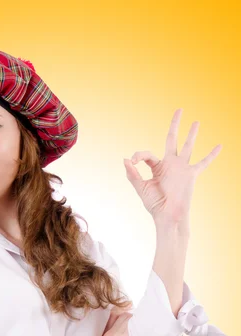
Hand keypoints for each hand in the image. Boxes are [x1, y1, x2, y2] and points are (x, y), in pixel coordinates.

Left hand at [123, 108, 221, 225]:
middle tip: (179, 110)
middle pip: (172, 139)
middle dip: (175, 125)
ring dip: (192, 134)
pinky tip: (219, 146)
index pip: (148, 154)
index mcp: (157, 167)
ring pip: (188, 146)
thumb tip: (126, 159)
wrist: (167, 216)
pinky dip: (211, 155)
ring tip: (196, 122)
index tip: (133, 161)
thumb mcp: (141, 188)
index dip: (139, 155)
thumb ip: (133, 174)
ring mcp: (181, 168)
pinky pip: (203, 163)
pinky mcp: (191, 174)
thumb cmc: (154, 205)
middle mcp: (170, 165)